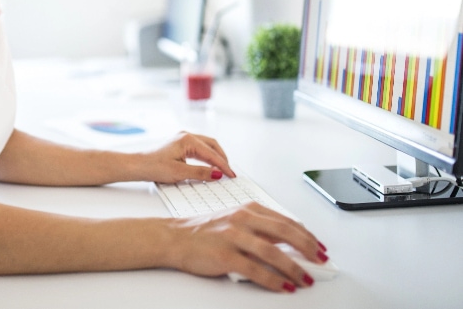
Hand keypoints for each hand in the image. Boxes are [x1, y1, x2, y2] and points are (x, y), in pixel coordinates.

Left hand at [138, 132, 235, 182]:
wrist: (137, 165)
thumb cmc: (154, 167)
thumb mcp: (180, 172)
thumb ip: (201, 172)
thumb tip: (217, 174)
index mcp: (187, 139)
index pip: (211, 153)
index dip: (223, 165)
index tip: (231, 175)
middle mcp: (186, 135)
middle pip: (212, 145)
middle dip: (222, 158)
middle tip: (229, 172)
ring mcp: (182, 138)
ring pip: (206, 146)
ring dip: (215, 157)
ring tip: (222, 169)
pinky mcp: (179, 144)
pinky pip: (198, 148)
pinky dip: (206, 157)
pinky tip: (209, 165)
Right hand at [167, 201, 328, 292]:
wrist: (176, 237)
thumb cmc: (205, 231)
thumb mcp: (236, 221)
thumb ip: (260, 229)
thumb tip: (289, 243)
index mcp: (248, 209)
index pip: (286, 221)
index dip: (307, 236)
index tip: (320, 248)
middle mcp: (242, 219)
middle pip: (285, 233)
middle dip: (308, 249)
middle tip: (321, 262)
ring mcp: (233, 236)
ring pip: (273, 252)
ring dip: (294, 269)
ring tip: (304, 280)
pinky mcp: (225, 255)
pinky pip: (255, 270)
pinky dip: (273, 280)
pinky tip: (283, 287)